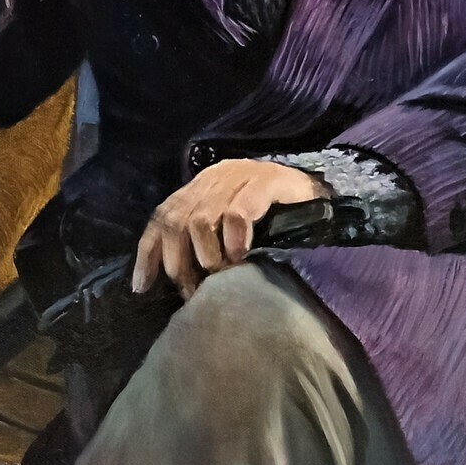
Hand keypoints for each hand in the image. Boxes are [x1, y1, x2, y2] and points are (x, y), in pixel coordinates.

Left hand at [132, 160, 328, 298]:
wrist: (323, 195)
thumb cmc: (276, 221)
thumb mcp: (230, 232)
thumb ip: (203, 244)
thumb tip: (173, 283)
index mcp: (202, 186)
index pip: (163, 214)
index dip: (148, 251)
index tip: (142, 287)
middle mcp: (215, 176)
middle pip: (175, 220)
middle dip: (179, 262)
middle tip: (195, 289)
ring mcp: (241, 175)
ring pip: (200, 219)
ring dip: (206, 256)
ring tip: (222, 274)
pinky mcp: (267, 181)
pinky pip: (238, 212)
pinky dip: (234, 239)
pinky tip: (242, 256)